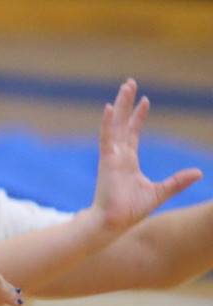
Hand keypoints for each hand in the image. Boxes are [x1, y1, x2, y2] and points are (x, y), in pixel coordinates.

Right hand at [91, 79, 201, 229]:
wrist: (115, 222)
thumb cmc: (131, 209)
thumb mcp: (160, 192)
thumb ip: (177, 181)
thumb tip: (198, 172)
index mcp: (129, 160)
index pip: (133, 133)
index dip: (138, 117)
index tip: (145, 101)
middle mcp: (119, 154)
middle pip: (123, 123)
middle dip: (127, 103)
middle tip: (129, 83)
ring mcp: (112, 156)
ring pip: (116, 124)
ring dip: (120, 105)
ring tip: (125, 87)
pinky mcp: (108, 160)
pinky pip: (107, 137)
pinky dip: (108, 123)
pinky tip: (110, 108)